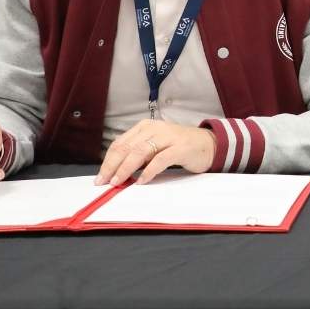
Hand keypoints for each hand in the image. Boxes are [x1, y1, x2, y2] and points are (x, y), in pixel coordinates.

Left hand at [95, 120, 214, 185]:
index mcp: (145, 126)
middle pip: (126, 147)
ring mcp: (168, 137)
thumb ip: (138, 154)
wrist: (209, 144)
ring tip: (118, 182)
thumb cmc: (179, 146)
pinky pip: (160, 159)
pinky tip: (141, 181)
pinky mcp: (181, 148)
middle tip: (104, 182)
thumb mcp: (155, 146)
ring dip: (126, 169)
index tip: (100, 177)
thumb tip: (115, 171)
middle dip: (112, 166)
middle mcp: (155, 128)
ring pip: (139, 152)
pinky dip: (148, 171)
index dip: (108, 161)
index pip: (120, 143)